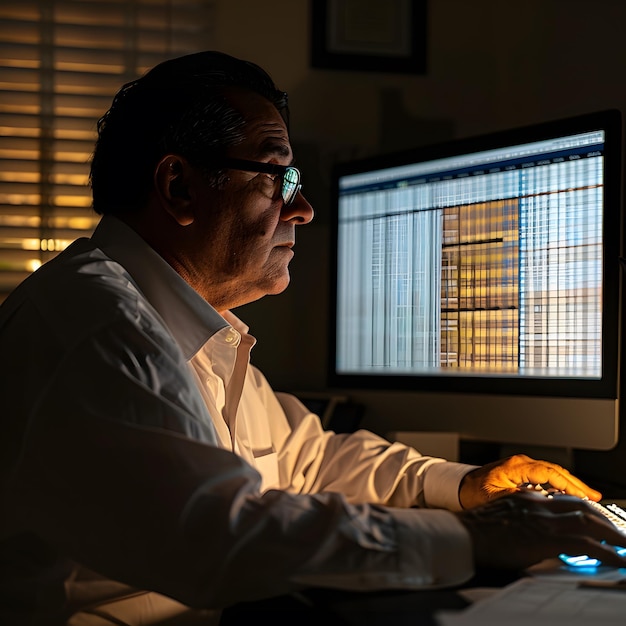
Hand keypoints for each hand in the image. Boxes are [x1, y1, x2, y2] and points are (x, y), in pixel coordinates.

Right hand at [457, 491, 625, 570]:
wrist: (463, 535)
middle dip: (603, 520)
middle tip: (618, 533)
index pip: (562, 499)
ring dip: (611, 534)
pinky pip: (585, 543)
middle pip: (580, 506)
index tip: (595, 518)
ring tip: (624, 545)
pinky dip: (606, 551)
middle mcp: (536, 504)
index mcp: (524, 498)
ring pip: (588, 521)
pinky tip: (617, 559)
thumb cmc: (474, 531)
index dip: (584, 508)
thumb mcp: (500, 518)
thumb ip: (519, 520)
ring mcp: (542, 520)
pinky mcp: (545, 537)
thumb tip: (531, 536)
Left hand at [459, 454, 600, 508]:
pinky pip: (545, 477)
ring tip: (586, 497)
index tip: (582, 495)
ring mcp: (521, 468)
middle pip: (554, 471)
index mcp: (515, 467)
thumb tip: (535, 503)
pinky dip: (559, 485)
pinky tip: (568, 495)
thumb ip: (515, 498)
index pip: (548, 472)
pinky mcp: (521, 474)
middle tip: (592, 497)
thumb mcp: (493, 498)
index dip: (568, 484)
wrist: (460, 487)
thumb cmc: (472, 493)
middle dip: (575, 484)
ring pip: (552, 473)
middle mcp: (520, 464)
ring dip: (569, 485)